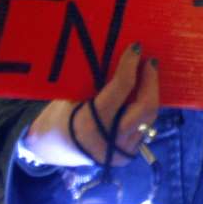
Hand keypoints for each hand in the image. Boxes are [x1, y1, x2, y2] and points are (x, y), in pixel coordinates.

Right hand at [23, 44, 159, 167]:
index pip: (121, 89)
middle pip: (145, 107)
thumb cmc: (59, 116)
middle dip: (151, 81)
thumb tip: (123, 57)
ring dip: (150, 95)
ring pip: (148, 119)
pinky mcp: (127, 155)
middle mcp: (109, 140)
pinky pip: (144, 128)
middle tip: (150, 61)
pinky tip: (142, 96)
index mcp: (90, 123)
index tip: (136, 49)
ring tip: (148, 75)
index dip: (131, 66)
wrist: (51, 149)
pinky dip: (144, 111)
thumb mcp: (72, 97)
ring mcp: (120, 151)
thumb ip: (98, 84)